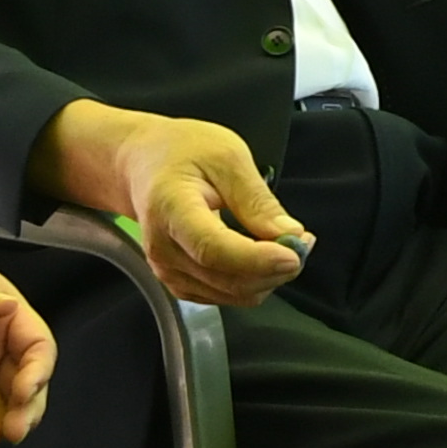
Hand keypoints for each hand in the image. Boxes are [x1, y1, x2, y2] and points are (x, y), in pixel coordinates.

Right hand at [35, 101, 310, 306]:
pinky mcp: (178, 282)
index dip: (257, 258)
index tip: (295, 252)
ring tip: (287, 242)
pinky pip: (226, 295)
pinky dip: (254, 282)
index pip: (213, 249)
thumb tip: (291, 236)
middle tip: (304, 240)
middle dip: (275, 268)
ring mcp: (167, 271)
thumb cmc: (184, 152)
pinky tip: (266, 255)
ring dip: (269, 277)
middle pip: (226, 278)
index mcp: (170, 209)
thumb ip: (258, 200)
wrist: (142, 165)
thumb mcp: (228, 157)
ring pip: (231, 293)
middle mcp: (162, 249)